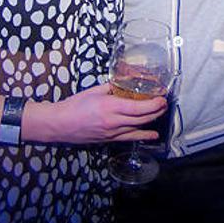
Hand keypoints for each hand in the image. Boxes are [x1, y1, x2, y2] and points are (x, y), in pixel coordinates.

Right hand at [33, 83, 166, 144]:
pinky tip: (152, 135)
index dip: (154, 104)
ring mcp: (112, 132)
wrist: (59, 124)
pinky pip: (130, 138)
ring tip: (161, 113)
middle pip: (142, 118)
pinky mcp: (109, 139)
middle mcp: (113, 121)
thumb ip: (111, 87)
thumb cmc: (74, 106)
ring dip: (152, 121)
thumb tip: (123, 82)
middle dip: (157, 110)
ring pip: (138, 128)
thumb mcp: (94, 91)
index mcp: (110, 106)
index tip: (162, 98)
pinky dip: (143, 136)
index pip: (139, 107)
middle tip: (164, 103)